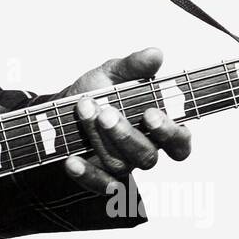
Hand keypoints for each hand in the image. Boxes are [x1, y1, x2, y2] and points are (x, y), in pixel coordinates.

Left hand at [60, 47, 190, 195]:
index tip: (151, 114)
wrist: (59, 110)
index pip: (179, 142)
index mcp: (157, 128)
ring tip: (83, 111)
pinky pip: (97, 185)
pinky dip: (86, 174)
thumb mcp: (113, 73)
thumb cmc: (97, 92)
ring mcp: (121, 167)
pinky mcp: (98, 178)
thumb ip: (134, 66)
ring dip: (100, 140)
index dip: (170, 133)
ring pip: (120, 165)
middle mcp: (143, 150)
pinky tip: (72, 160)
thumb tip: (156, 54)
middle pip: (147, 156)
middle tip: (106, 112)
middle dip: (125, 134)